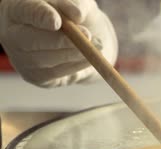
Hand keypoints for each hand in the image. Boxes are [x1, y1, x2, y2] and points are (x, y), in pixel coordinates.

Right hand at [0, 0, 117, 87]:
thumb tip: (76, 14)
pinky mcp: (35, 76)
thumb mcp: (79, 3)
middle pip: (29, 40)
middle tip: (87, 35)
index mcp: (16, 9)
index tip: (57, 22)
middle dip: (60, 40)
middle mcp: (12, 34)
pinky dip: (74, 66)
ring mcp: (20, 58)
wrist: (82, 40)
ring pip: (44, 60)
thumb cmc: (74, 17)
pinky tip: (88, 58)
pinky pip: (54, 74)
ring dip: (74, 53)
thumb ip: (76, 4)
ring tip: (97, 45)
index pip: (25, 12)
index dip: (40, 17)